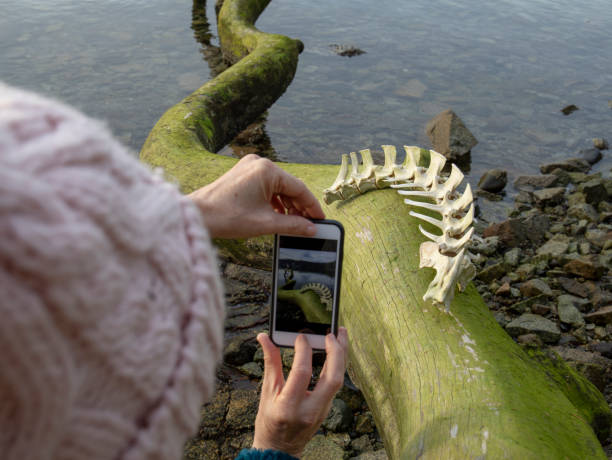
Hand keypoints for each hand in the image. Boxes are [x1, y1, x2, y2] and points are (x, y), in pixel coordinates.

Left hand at [188, 154, 324, 238]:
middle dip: (299, 206)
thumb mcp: (265, 223)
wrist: (197, 215)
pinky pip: (266, 186)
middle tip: (309, 224)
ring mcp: (249, 167)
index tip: (320, 219)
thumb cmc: (226, 217)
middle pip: (289, 186)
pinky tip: (278, 214)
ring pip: (277, 186)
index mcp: (267, 170)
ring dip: (287, 205)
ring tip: (294, 223)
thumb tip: (311, 229)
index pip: (299, 188)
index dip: (312, 206)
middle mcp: (259, 163)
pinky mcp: (242, 174)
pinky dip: (274, 200)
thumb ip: (293, 225)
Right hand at [252, 328, 347, 456]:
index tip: (301, 336)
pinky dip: (337, 364)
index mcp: (289, 407)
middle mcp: (310, 410)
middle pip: (333, 378)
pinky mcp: (327, 408)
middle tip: (331, 332)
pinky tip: (335, 349)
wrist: (279, 449)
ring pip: (339, 380)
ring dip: (342, 355)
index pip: (303, 374)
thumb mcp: (267, 392)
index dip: (303, 351)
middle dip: (336, 352)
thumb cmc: (269, 421)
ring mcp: (322, 411)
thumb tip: (264, 337)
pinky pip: (336, 382)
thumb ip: (270, 363)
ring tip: (340, 333)